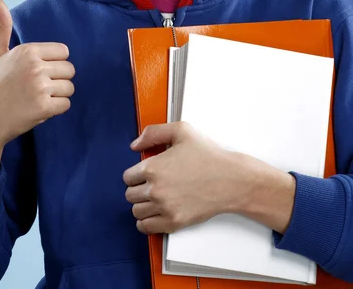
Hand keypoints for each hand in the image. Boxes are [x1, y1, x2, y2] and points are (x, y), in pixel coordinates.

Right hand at [0, 0, 75, 152]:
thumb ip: (1, 26)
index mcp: (28, 51)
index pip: (64, 52)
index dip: (54, 63)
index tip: (38, 72)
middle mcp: (35, 67)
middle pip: (70, 70)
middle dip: (58, 79)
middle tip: (37, 87)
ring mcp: (40, 87)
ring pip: (69, 87)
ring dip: (58, 95)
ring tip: (37, 97)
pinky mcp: (43, 107)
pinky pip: (66, 104)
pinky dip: (56, 109)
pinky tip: (39, 109)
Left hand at [123, 121, 250, 234]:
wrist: (231, 179)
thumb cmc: (208, 155)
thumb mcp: (181, 131)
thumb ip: (153, 133)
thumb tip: (135, 145)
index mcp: (153, 167)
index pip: (127, 177)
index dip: (136, 174)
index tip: (145, 174)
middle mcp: (155, 189)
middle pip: (129, 195)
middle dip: (138, 189)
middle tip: (151, 185)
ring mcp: (164, 208)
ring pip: (136, 211)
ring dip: (142, 205)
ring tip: (154, 199)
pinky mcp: (174, 222)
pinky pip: (146, 227)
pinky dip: (146, 222)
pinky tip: (155, 213)